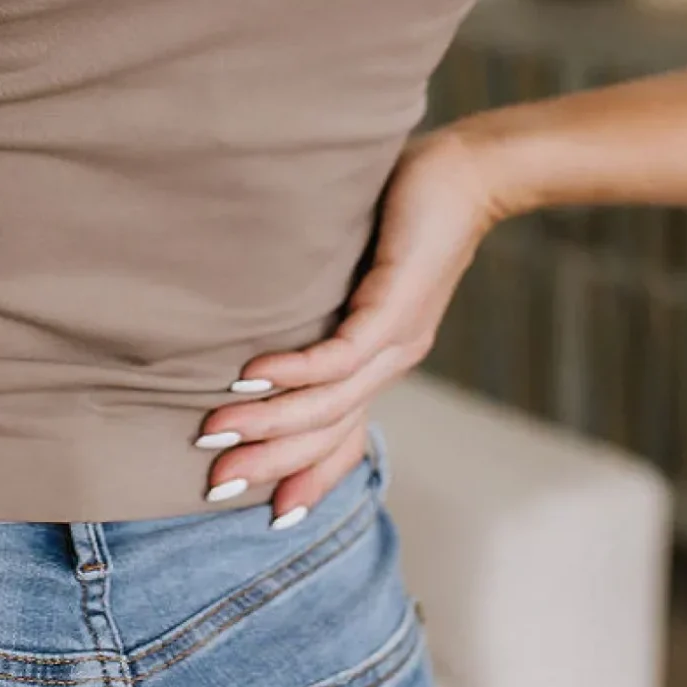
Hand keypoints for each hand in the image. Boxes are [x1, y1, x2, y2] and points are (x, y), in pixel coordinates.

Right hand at [196, 129, 503, 523]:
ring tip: (216, 432)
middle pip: (329, 432)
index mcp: (385, 359)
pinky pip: (339, 355)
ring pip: (330, 402)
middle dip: (271, 463)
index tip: (269, 514)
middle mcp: (393, 360)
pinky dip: (294, 372)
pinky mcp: (396, 308)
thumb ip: (325, 306)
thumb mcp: (359, 273)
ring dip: (269, 424)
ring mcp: (398, 339)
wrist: (471, 173)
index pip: (345, 434)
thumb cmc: (408, 212)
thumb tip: (267, 329)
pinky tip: (252, 378)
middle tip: (215, 484)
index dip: (308, 474)